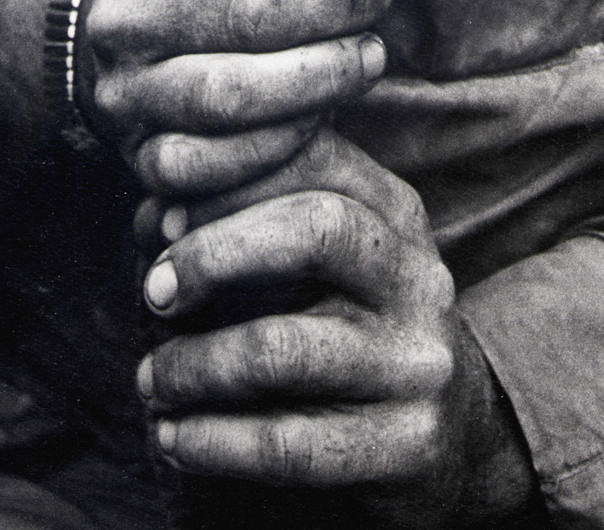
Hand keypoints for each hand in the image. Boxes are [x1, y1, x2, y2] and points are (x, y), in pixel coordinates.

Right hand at [83, 0, 439, 197]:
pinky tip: (323, 117)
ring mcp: (126, 91)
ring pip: (230, 95)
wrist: (133, 48)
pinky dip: (282, 143)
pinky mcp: (141, 156)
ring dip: (321, 76)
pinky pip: (215, 165)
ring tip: (371, 56)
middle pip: (245, 14)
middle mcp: (122, 15)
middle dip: (336, 6)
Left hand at [137, 128, 539, 526]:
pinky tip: (172, 437)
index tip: (161, 215)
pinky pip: (287, 443)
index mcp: (396, 212)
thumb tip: (156, 213)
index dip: (225, 178)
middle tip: (154, 291)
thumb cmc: (349, 323)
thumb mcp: (322, 255)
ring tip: (150, 380)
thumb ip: (248, 215)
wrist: (453, 427)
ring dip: (192, 365)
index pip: (313, 158)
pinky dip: (210, 441)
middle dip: (214, 254)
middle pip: (315, 230)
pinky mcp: (408, 444)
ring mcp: (417, 362)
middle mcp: (418, 277)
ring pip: (281, 347)